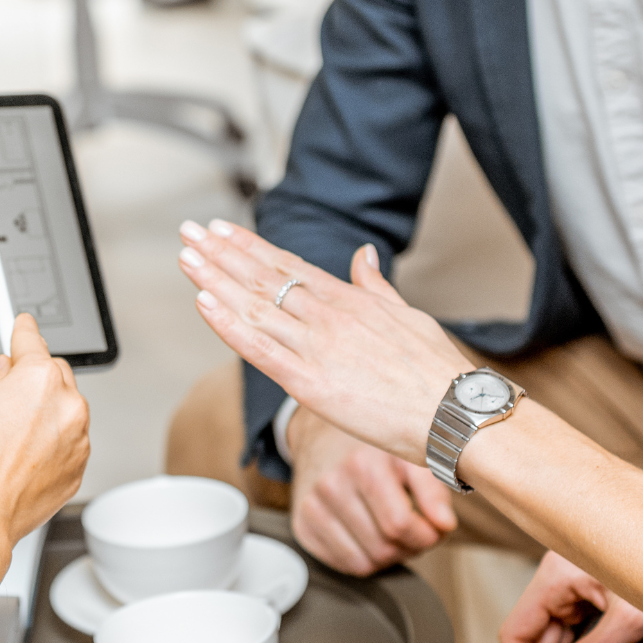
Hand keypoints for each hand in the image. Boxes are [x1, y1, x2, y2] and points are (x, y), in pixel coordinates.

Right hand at [0, 316, 89, 607]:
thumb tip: (4, 372)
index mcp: (37, 380)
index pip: (32, 342)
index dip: (24, 332)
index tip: (25, 325)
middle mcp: (66, 405)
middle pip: (56, 374)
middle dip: (36, 379)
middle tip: (9, 396)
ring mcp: (77, 438)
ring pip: (66, 411)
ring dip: (47, 415)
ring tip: (11, 440)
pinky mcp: (78, 468)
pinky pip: (70, 443)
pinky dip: (53, 444)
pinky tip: (23, 459)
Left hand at [177, 220, 470, 469]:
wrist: (455, 412)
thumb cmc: (437, 373)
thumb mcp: (407, 315)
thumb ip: (376, 285)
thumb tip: (364, 254)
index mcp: (350, 300)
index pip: (288, 264)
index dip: (250, 246)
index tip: (221, 230)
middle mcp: (328, 316)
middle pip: (263, 277)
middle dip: (221, 254)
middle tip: (190, 232)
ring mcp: (317, 347)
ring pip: (254, 306)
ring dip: (215, 280)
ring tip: (186, 257)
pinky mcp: (310, 382)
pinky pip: (259, 349)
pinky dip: (228, 325)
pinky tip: (204, 303)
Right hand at [286, 411, 457, 574]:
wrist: (325, 438)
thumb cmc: (376, 451)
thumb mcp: (412, 458)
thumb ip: (434, 492)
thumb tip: (444, 525)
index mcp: (362, 464)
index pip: (400, 524)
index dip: (426, 536)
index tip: (433, 529)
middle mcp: (331, 485)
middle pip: (383, 548)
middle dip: (408, 548)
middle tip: (414, 531)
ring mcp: (312, 507)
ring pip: (364, 564)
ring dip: (388, 557)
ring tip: (392, 532)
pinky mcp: (302, 526)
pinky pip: (344, 565)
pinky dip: (364, 558)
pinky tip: (369, 535)